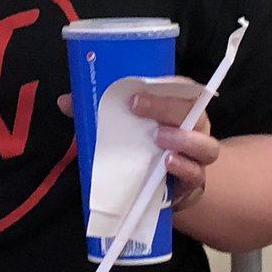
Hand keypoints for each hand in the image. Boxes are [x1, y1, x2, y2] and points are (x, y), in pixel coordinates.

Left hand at [56, 85, 219, 211]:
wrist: (161, 187)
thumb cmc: (143, 144)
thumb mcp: (120, 125)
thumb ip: (96, 112)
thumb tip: (65, 101)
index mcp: (178, 106)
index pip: (182, 86)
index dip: (166, 83)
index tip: (139, 84)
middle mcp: (195, 127)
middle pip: (193, 112)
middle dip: (166, 107)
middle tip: (137, 106)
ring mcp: (197, 156)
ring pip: (206, 146)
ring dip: (184, 140)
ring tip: (158, 139)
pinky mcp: (194, 183)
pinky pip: (196, 175)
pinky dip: (184, 168)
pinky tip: (167, 163)